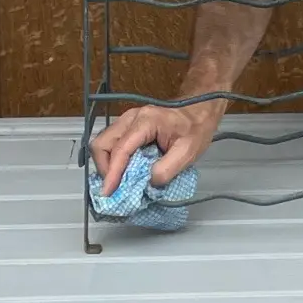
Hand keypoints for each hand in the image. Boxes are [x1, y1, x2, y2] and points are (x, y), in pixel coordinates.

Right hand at [89, 100, 222, 195]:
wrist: (199, 110)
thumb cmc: (195, 129)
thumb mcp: (187, 153)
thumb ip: (167, 170)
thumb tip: (148, 183)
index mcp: (146, 121)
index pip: (120, 149)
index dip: (112, 173)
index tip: (109, 192)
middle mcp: (132, 117)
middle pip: (102, 143)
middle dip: (104, 168)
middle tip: (115, 187)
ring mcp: (128, 120)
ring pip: (104, 143)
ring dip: (107, 165)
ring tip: (119, 182)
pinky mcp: (129, 126)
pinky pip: (112, 143)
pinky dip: (113, 160)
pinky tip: (124, 172)